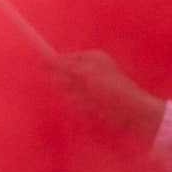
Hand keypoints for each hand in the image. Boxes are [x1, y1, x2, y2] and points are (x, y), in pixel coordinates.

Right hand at [50, 49, 165, 146]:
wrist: (133, 113)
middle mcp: (90, 71)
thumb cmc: (112, 87)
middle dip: (68, 84)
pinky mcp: (92, 104)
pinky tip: (95, 109)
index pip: (65, 58)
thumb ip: (64, 66)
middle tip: (79, 88)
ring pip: (69, 93)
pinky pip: (77, 105)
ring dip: (77, 98)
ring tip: (91, 100)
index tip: (38, 64)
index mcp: (91, 58)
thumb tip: (46, 58)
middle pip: (64, 76)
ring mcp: (91, 88)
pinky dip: (83, 108)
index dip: (53, 62)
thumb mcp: (86, 73)